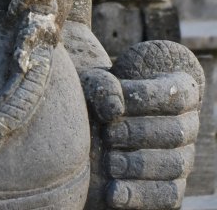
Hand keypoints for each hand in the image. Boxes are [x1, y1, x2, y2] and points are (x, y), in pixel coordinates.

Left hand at [83, 41, 202, 208]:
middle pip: (177, 132)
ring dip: (141, 165)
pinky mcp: (172, 187)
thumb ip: (103, 87)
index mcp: (178, 92)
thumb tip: (114, 108)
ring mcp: (183, 158)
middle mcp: (187, 126)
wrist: (92, 132)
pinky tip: (114, 193)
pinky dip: (141, 195)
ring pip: (175, 164)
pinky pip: (168, 196)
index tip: (116, 105)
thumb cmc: (99, 98)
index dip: (148, 99)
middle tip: (109, 135)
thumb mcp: (96, 84)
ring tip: (110, 163)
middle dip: (140, 134)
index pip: (175, 95)